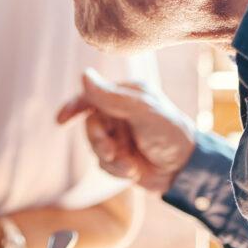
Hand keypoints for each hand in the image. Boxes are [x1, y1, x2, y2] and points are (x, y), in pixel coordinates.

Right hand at [58, 68, 196, 192]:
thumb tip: (84, 76)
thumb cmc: (170, 133)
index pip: (92, 96)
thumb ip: (113, 97)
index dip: (74, 107)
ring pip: (94, 147)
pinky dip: (115, 170)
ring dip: (109, 158)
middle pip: (90, 125)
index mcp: (126, 96)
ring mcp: (119, 136)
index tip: (61, 120)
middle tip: (111, 151)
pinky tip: (133, 171)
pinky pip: (102, 164)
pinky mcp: (119, 157)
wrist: (185, 170)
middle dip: (98, 141)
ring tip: (129, 165)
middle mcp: (120, 114)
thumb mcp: (143, 112)